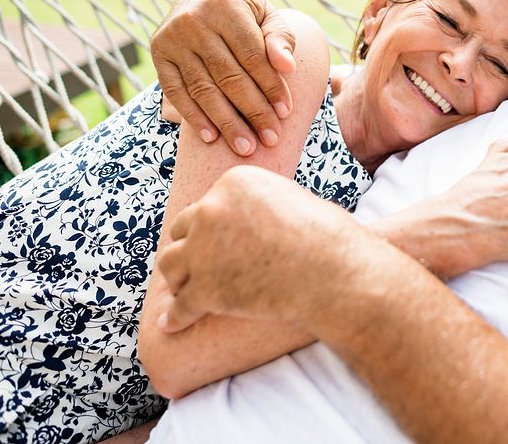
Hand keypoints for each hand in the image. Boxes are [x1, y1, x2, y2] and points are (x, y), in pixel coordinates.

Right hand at [151, 0, 296, 154]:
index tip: (286, 113)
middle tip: (270, 140)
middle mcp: (194, 20)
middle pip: (228, 76)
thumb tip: (288, 67)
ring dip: (226, 122)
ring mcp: (172, 38)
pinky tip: (211, 137)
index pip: (252, 55)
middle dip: (253, 111)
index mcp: (226, 6)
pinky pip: (176, 91)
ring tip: (246, 147)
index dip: (270, 86)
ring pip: (203, 89)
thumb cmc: (244, 13)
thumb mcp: (266, 15)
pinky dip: (194, 117)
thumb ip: (280, 38)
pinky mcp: (158, 54)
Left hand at [156, 165, 363, 332]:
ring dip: (179, 278)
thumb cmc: (326, 239)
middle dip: (192, 248)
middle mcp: (211, 209)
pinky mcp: (204, 290)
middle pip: (183, 229)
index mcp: (233, 182)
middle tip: (202, 266)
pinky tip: (173, 324)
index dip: (213, 226)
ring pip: (170, 264)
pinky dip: (176, 317)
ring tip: (185, 292)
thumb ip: (259, 205)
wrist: (337, 273)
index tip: (222, 244)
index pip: (207, 204)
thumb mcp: (290, 202)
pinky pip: (179, 307)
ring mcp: (203, 250)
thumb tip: (243, 222)